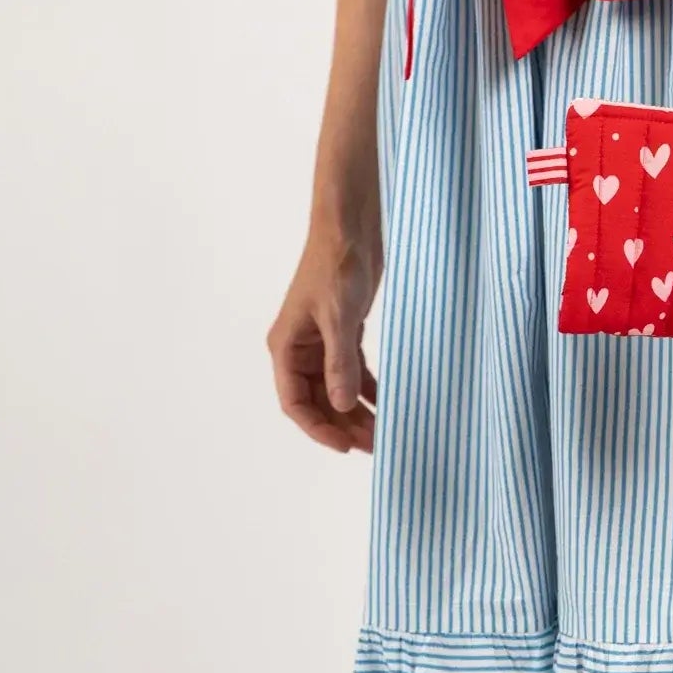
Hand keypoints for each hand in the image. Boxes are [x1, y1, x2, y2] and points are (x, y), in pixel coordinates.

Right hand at [267, 226, 379, 453]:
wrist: (350, 227)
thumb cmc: (336, 264)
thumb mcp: (339, 317)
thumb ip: (340, 363)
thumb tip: (343, 406)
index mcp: (286, 347)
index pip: (295, 402)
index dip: (318, 428)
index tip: (345, 446)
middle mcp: (300, 348)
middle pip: (317, 400)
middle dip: (343, 424)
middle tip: (375, 444)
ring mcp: (322, 341)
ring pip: (336, 388)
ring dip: (356, 411)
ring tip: (383, 431)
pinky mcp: (344, 331)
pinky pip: (352, 370)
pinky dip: (367, 388)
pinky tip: (386, 402)